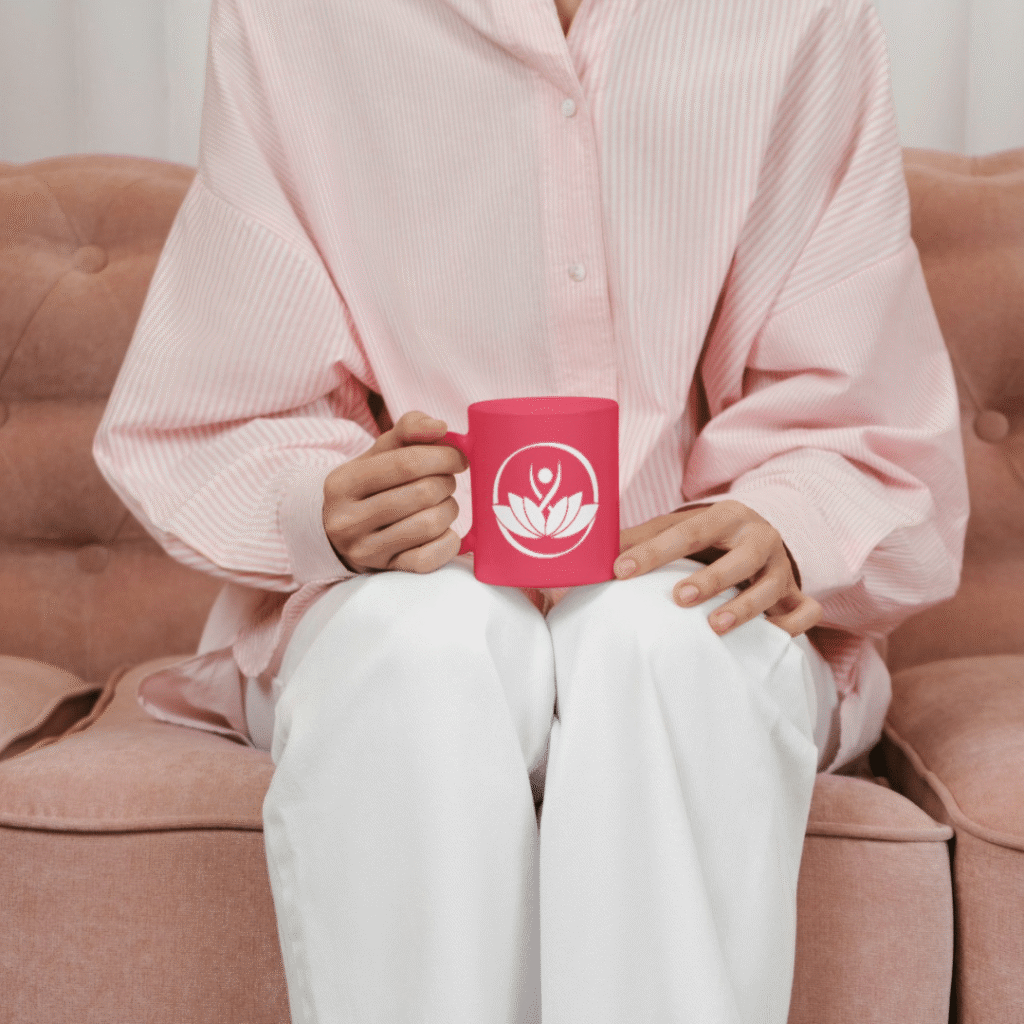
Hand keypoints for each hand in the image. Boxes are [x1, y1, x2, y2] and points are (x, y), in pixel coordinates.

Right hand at [322, 411, 468, 573]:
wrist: (341, 530)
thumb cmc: (371, 484)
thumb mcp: (379, 452)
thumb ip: (409, 429)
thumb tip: (440, 428)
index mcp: (343, 483)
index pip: (406, 463)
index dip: (443, 457)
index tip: (459, 458)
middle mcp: (348, 520)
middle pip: (423, 494)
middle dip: (446, 483)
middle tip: (445, 481)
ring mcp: (366, 550)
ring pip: (430, 525)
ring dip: (449, 510)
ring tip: (442, 503)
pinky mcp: (386, 570)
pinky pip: (430, 558)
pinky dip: (448, 542)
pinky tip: (442, 530)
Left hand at [613, 500, 821, 636]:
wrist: (760, 533)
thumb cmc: (708, 537)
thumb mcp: (678, 528)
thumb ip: (640, 538)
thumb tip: (590, 552)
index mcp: (726, 516)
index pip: (687, 531)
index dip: (654, 551)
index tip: (620, 570)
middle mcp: (760, 538)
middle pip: (741, 559)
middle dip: (711, 579)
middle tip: (679, 599)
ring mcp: (782, 568)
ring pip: (773, 588)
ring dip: (744, 609)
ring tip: (714, 627)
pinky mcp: (797, 593)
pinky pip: (806, 612)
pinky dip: (791, 626)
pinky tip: (768, 639)